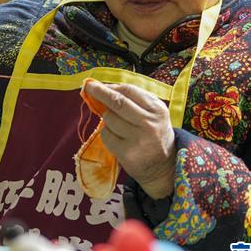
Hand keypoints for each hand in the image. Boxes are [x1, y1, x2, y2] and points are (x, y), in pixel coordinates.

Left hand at [83, 80, 175, 198]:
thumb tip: (104, 89)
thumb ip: (134, 100)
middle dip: (100, 93)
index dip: (110, 86)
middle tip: (88, 87)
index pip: (129, 91)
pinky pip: (106, 136)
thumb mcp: (153, 114)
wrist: (162, 166)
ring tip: (117, 125)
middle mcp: (149, 123)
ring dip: (107, 119)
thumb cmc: (153, 133)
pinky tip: (117, 138)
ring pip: (109, 119)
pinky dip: (107, 134)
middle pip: (117, 102)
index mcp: (157, 110)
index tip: (96, 84)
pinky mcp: (127, 153)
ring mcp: (138, 139)